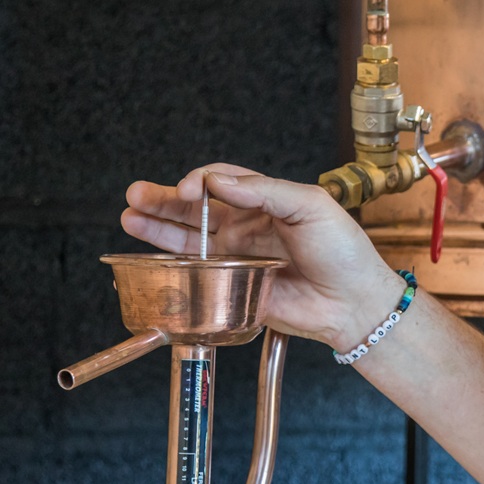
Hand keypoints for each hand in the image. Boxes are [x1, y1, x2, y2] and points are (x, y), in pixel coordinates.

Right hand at [123, 164, 406, 348]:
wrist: (354, 302)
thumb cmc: (343, 252)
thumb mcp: (313, 206)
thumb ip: (267, 191)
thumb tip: (221, 182)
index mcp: (266, 202)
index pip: (223, 182)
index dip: (203, 181)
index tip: (193, 189)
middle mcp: (246, 228)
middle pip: (196, 208)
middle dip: (164, 199)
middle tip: (137, 194)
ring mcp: (236, 258)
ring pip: (187, 238)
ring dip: (157, 226)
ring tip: (129, 216)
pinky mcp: (231, 287)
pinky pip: (196, 275)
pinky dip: (170, 264)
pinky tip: (146, 252)